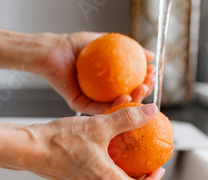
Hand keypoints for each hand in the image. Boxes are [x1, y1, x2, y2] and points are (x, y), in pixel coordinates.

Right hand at [22, 104, 164, 179]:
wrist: (28, 147)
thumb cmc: (59, 141)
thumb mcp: (99, 126)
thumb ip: (127, 119)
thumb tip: (150, 111)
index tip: (157, 167)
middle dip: (140, 174)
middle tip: (144, 156)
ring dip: (123, 169)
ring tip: (125, 149)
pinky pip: (98, 178)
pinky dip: (107, 167)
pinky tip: (103, 146)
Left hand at [38, 32, 154, 114]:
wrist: (53, 49)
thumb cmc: (76, 45)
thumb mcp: (108, 43)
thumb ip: (128, 48)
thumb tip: (151, 55)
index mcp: (108, 84)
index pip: (131, 85)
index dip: (145, 81)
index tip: (154, 74)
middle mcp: (101, 95)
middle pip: (127, 99)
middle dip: (143, 93)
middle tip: (150, 83)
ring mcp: (91, 102)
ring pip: (116, 107)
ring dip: (133, 101)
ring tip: (142, 90)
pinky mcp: (80, 106)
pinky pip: (100, 108)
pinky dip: (114, 106)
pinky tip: (125, 98)